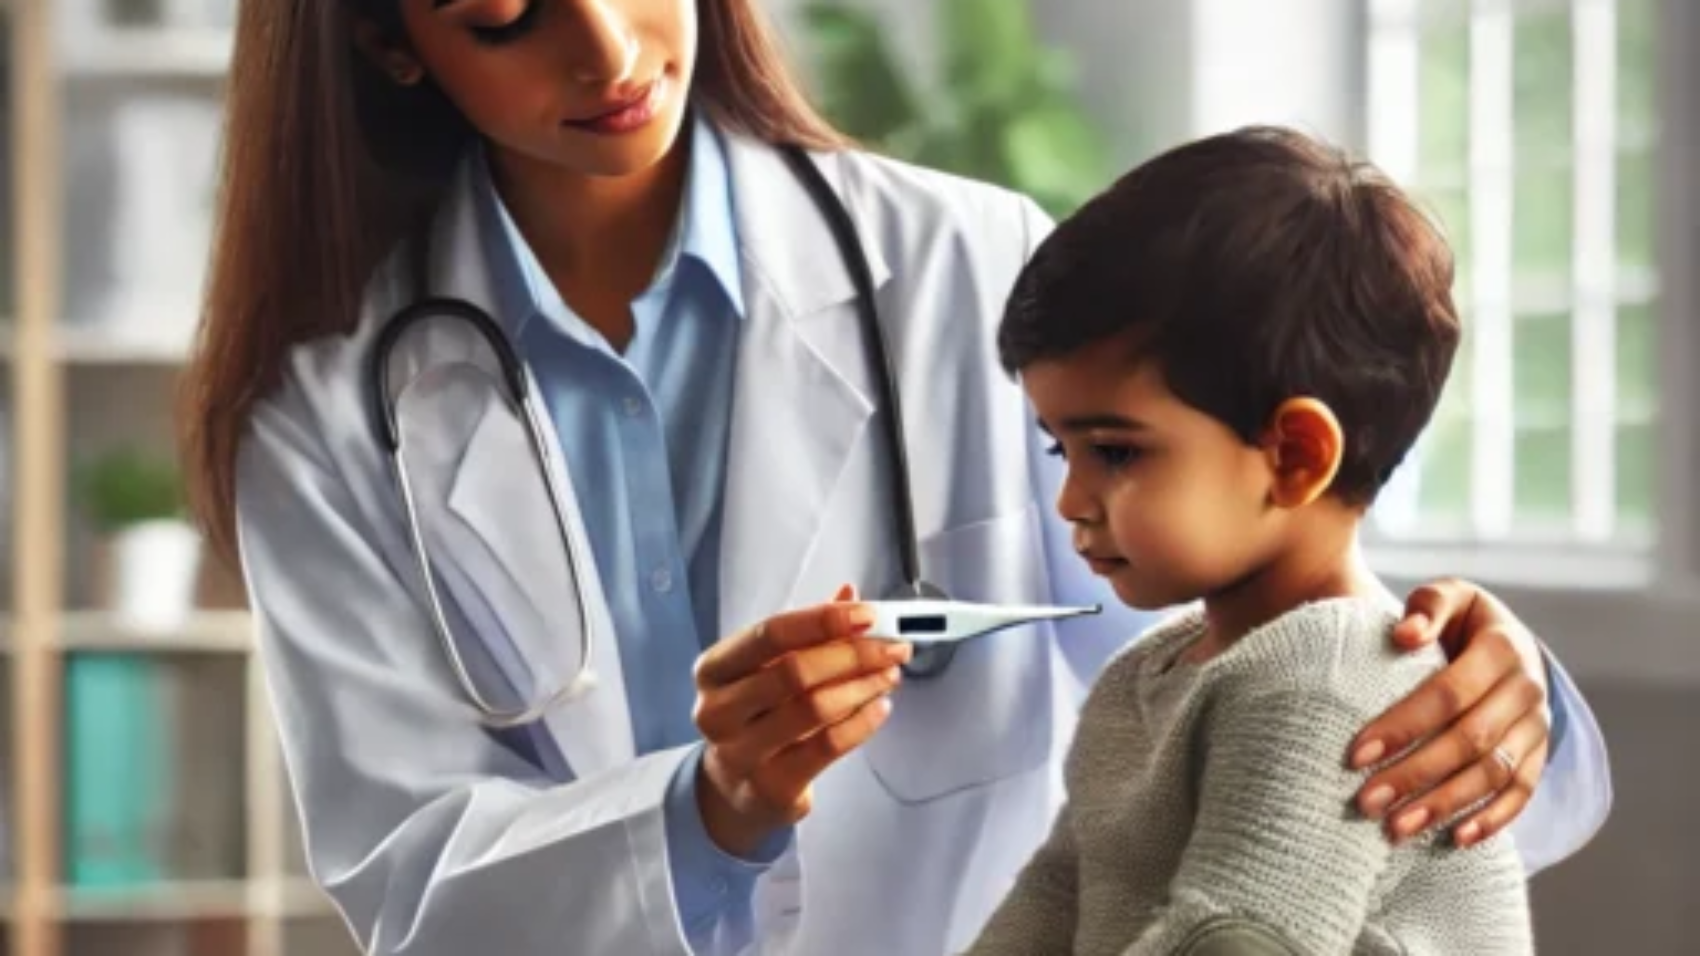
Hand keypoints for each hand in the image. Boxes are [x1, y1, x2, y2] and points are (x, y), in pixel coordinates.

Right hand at [692, 584, 912, 856]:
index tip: (867, 615)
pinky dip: (862, 722)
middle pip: (795, 671)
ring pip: (815, 709)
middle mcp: (717, 711)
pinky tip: (879, 707)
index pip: (771, 634)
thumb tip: (850, 595)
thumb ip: (809, 632)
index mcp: (714, 670)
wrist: (735, 786)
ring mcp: (741, 754)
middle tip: (892, 647)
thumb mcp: (770, 668)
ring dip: (863, 686)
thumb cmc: (757, 715)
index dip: (823, 620)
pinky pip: (828, 747)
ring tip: (889, 675)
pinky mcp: (771, 787)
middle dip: (853, 654)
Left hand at [1349, 578, 1549, 847]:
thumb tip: (1404, 635)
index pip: (1448, 693)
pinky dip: (1493, 820)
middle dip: (1415, 774)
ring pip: (1494, 773)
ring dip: (1445, 805)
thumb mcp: (1449, 596)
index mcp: (1503, 647)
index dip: (1403, 724)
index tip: (1355, 754)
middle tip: (1365, 801)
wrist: (1509, 637)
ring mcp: (1538, 726)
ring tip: (1396, 829)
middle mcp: (1527, 689)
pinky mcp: (1540, 754)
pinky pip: (1522, 793)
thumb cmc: (1461, 618)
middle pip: (1469, 740)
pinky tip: (1455, 840)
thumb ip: (1428, 606)